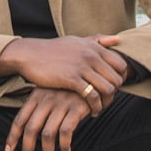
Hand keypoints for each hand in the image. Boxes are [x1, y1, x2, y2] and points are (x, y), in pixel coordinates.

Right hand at [0, 35, 126, 116]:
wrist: (29, 55)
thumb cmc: (53, 50)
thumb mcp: (76, 40)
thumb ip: (98, 40)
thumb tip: (118, 39)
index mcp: (94, 46)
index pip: (121, 64)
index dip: (120, 78)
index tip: (112, 87)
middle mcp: (91, 55)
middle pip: (117, 78)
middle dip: (115, 92)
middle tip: (107, 100)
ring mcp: (82, 67)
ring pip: (108, 88)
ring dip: (107, 101)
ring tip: (100, 107)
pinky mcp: (71, 79)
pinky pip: (93, 96)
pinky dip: (96, 106)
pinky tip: (92, 111)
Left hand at [5, 87, 91, 150]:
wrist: (93, 77)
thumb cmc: (69, 89)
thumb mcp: (50, 92)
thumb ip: (39, 107)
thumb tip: (28, 131)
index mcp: (36, 96)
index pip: (19, 119)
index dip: (12, 137)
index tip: (8, 150)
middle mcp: (46, 99)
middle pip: (31, 129)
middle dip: (27, 150)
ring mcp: (61, 104)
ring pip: (48, 134)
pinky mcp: (76, 108)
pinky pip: (66, 132)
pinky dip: (64, 145)